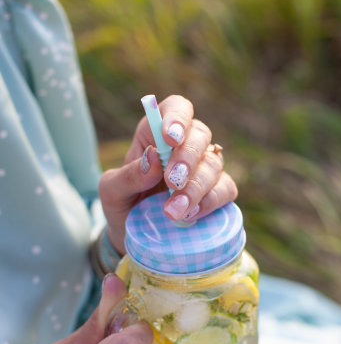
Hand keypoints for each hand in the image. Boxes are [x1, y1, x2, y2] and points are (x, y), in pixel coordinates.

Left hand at [99, 95, 237, 254]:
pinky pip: (226, 189)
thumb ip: (128, 176)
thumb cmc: (122, 203)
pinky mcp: (217, 192)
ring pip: (213, 164)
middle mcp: (185, 146)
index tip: (170, 138)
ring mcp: (203, 169)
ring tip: (173, 211)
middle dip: (187, 158)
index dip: (177, 118)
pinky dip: (210, 201)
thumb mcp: (111, 191)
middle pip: (199, 135)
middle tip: (172, 182)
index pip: (176, 108)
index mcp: (156, 134)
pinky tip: (191, 214)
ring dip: (195, 187)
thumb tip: (153, 159)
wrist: (133, 235)